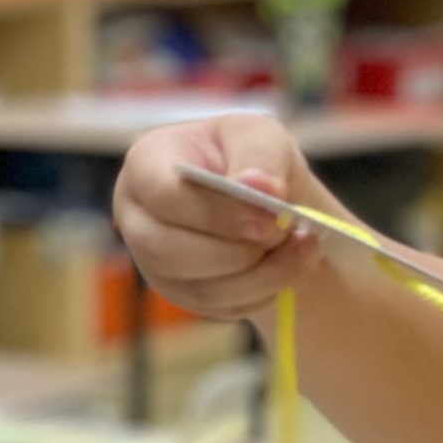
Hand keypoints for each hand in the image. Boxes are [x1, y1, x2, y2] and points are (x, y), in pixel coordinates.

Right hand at [112, 114, 329, 321]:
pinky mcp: (183, 294)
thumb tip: (259, 187)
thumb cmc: (249, 157)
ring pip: (200, 288)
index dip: (217, 212)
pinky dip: (264, 291)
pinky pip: (221, 307)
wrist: (262, 195)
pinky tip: (290, 264)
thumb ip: (259, 154)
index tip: (271, 216)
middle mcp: (138, 219)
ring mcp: (156, 263)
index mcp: (145, 166)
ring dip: (261, 275)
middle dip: (236, 251)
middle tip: (286, 233)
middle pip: (169, 251)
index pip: (164, 196)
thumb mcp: (258, 134)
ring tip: (303, 246)